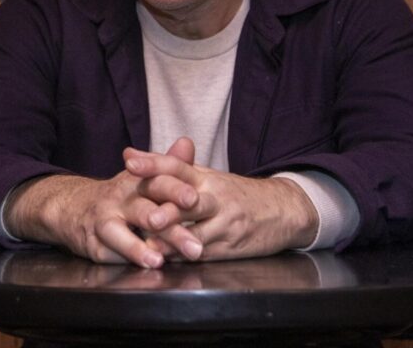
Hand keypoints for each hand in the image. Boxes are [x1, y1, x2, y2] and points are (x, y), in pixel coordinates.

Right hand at [2, 138, 202, 268]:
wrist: (72, 207)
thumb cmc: (120, 196)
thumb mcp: (142, 176)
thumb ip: (168, 164)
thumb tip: (188, 143)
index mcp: (135, 181)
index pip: (156, 181)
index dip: (175, 189)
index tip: (194, 198)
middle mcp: (118, 199)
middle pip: (144, 211)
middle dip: (168, 226)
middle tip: (192, 242)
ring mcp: (103, 221)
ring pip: (119, 233)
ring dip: (138, 248)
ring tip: (158, 260)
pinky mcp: (94, 244)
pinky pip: (107, 253)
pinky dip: (123, 261)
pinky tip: (139, 269)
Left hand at [125, 143, 318, 259]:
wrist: (282, 210)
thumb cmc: (235, 193)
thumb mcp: (206, 176)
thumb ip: (169, 168)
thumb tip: (130, 153)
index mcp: (206, 178)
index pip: (177, 166)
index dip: (153, 163)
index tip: (130, 162)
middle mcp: (215, 199)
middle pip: (190, 202)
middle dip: (169, 211)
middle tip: (150, 217)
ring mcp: (225, 224)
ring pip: (197, 233)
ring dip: (174, 241)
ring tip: (153, 247)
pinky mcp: (230, 247)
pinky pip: (205, 253)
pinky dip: (186, 256)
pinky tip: (170, 260)